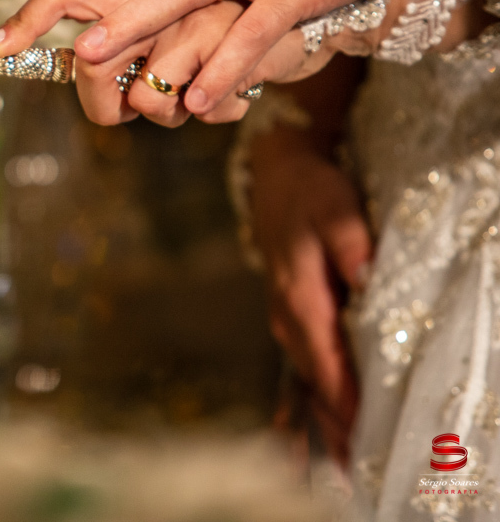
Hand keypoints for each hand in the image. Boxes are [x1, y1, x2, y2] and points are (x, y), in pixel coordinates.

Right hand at [250, 133, 371, 464]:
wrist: (276, 175)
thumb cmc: (310, 193)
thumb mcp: (335, 210)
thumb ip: (351, 247)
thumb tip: (365, 280)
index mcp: (299, 298)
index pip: (326, 362)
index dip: (345, 402)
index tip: (362, 437)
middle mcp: (288, 317)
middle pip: (316, 380)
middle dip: (335, 424)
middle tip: (357, 467)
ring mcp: (286, 318)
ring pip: (310, 375)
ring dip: (327, 414)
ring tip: (347, 457)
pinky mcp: (291, 315)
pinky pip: (308, 363)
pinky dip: (321, 392)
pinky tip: (331, 417)